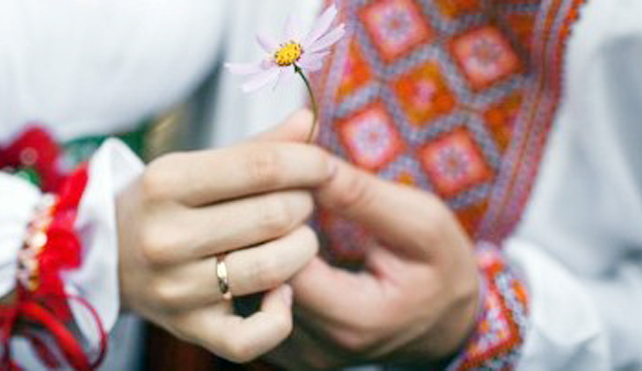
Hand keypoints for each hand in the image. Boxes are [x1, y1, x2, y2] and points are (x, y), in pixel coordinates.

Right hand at [116, 111, 332, 362]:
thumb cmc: (166, 202)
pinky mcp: (188, 328)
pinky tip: (283, 292)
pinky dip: (281, 316)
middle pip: (275, 216)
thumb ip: (257, 146)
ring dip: (303, 248)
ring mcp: (175, 288)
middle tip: (300, 201)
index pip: (262, 167)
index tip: (323, 165)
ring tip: (296, 236)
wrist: (107, 254)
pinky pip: (253, 336)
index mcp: (166, 183)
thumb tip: (309, 121)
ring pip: (273, 269)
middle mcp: (165, 237)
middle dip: (304, 204)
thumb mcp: (197, 164)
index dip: (308, 163)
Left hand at [268, 159, 479, 368]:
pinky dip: (253, 269)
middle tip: (263, 185)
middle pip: (251, 281)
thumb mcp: (422, 224)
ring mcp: (297, 355)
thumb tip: (310, 164)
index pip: (280, 263)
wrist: (448, 326)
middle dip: (254, 226)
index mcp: (352, 320)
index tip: (288, 182)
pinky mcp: (288, 352)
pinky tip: (270, 240)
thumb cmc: (441, 271)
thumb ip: (364, 198)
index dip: (275, 215)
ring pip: (243, 294)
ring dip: (249, 246)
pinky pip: (252, 307)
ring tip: (264, 207)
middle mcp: (315, 348)